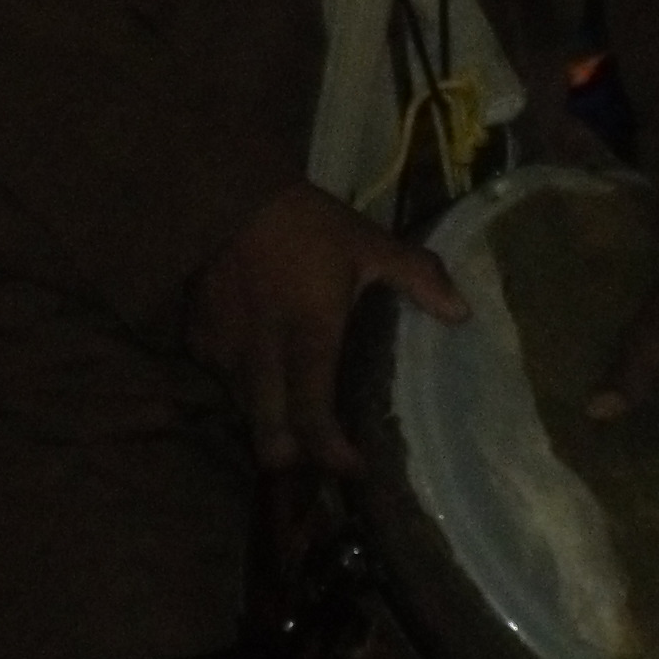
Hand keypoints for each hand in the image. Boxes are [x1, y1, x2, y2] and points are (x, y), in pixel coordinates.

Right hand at [186, 183, 466, 474]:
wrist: (225, 191)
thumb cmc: (304, 224)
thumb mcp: (366, 243)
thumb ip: (417, 277)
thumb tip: (462, 313)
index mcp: (307, 340)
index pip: (313, 421)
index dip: (333, 456)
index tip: (355, 467)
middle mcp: (262, 360)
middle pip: (269, 441)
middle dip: (294, 458)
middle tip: (320, 448)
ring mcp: (223, 353)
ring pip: (244, 414)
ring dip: (269, 420)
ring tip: (292, 406)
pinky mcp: (196, 340)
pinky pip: (220, 380)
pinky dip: (242, 384)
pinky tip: (259, 362)